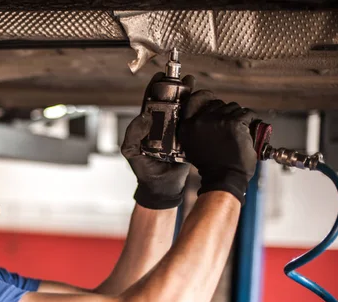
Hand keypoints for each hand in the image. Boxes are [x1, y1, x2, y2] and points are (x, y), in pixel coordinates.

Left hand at [121, 72, 194, 209]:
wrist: (162, 188)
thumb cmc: (144, 170)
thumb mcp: (131, 151)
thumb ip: (132, 134)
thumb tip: (143, 115)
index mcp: (149, 124)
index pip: (151, 100)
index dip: (156, 87)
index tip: (161, 76)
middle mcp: (164, 124)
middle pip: (172, 100)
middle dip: (178, 87)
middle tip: (184, 79)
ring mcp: (178, 130)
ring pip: (186, 109)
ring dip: (191, 97)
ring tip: (195, 88)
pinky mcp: (191, 138)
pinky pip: (196, 123)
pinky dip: (201, 113)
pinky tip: (206, 104)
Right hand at [179, 91, 257, 203]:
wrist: (223, 177)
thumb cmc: (210, 166)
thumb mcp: (192, 147)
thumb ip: (195, 130)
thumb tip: (203, 117)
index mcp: (188, 127)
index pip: (194, 101)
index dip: (204, 98)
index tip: (210, 99)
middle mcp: (200, 121)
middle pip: (217, 104)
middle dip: (225, 111)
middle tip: (230, 123)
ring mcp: (218, 120)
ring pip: (233, 107)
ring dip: (238, 116)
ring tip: (239, 128)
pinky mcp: (234, 123)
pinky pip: (246, 113)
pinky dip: (250, 119)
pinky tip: (249, 127)